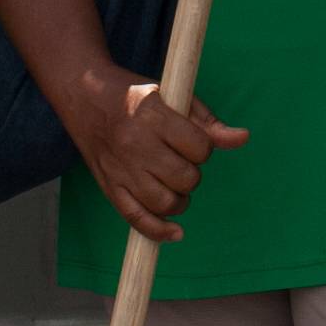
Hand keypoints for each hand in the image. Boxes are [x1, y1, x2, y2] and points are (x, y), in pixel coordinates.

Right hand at [67, 63, 241, 244]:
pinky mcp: (107, 185)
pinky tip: (175, 232)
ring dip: (180, 200)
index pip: (199, 147)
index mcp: (153, 116)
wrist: (82, 92)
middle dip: (192, 173)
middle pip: (184, 178)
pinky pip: (135, 218)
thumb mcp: (172, 96)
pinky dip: (158, 230)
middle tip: (182, 161)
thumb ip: (208, 121)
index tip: (193, 142)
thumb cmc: (134, 94)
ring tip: (176, 186)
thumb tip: (243, 138)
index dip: (204, 148)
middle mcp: (134, 144)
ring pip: (165, 202)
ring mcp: (119, 168)